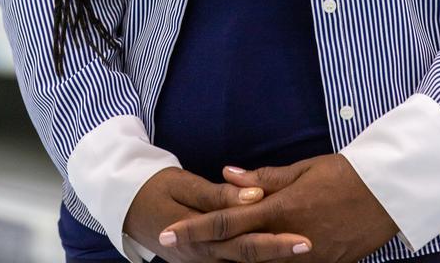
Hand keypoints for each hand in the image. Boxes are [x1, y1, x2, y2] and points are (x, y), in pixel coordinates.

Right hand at [123, 168, 304, 262]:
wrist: (128, 208)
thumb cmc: (157, 189)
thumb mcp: (184, 185)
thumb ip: (219, 195)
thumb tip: (253, 195)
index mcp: (199, 238)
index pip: (244, 241)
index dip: (275, 241)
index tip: (304, 238)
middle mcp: (204, 257)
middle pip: (249, 258)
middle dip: (281, 253)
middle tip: (311, 245)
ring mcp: (204, 262)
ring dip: (270, 259)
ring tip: (301, 250)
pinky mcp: (205, 259)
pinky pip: (233, 262)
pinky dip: (254, 259)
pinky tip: (274, 253)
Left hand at [157, 154, 399, 262]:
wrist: (388, 195)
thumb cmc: (345, 174)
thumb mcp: (304, 169)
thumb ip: (263, 176)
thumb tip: (228, 172)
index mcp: (280, 209)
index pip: (228, 222)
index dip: (196, 229)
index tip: (168, 233)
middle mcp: (287, 238)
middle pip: (236, 250)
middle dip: (200, 249)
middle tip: (169, 248)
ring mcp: (304, 257)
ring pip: (258, 262)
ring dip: (230, 258)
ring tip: (199, 254)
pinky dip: (263, 261)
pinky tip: (246, 258)